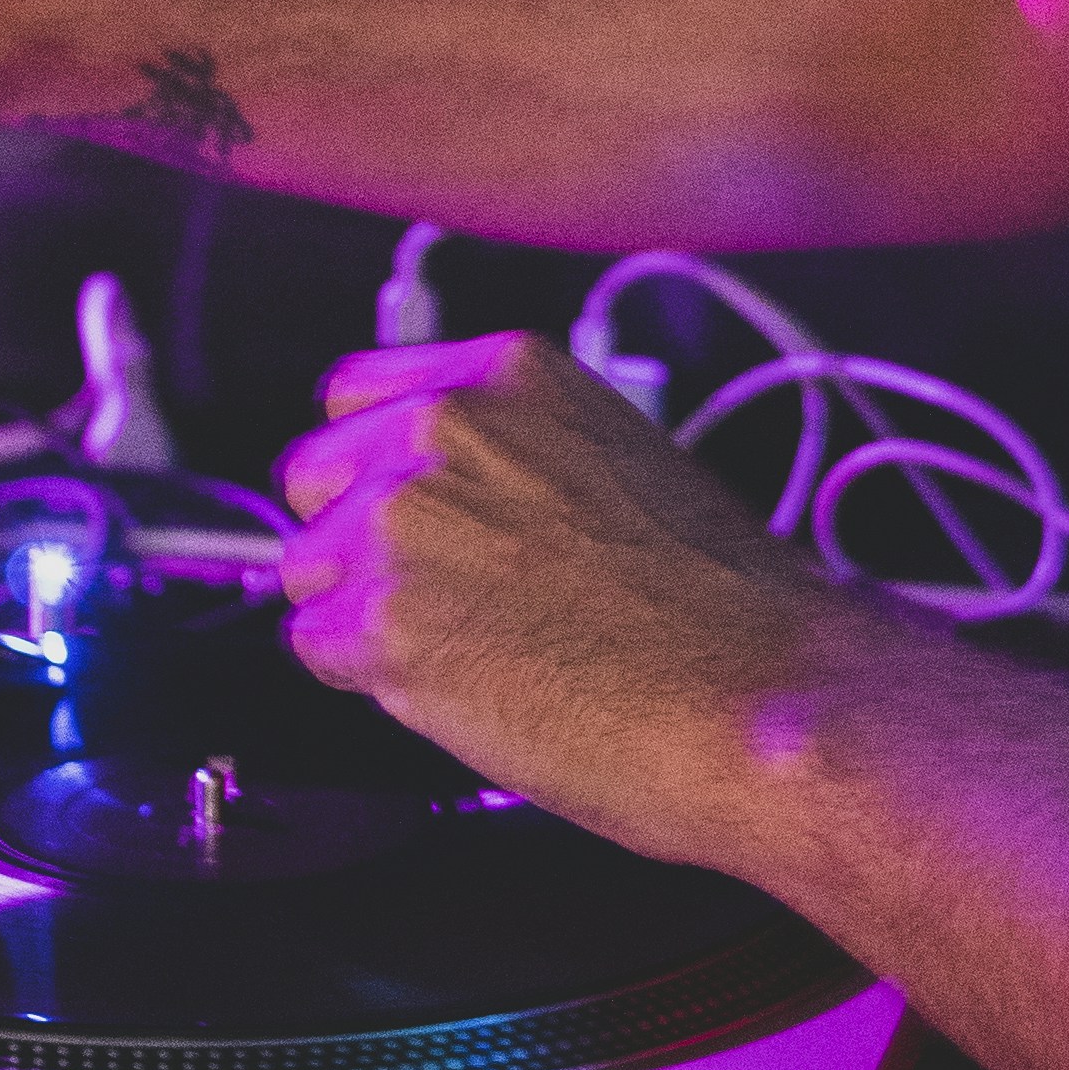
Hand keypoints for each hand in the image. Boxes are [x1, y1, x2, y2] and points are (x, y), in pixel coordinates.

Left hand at [277, 334, 831, 865]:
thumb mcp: (616, 458)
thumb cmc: (722, 604)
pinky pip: (318, 652)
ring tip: (470, 648)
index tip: (399, 503)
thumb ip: (510, 454)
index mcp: (505, 376)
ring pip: (307, 571)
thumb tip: (441, 491)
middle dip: (356, 537)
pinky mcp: (382, 626)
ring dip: (362, 615)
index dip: (374, 464)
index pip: (352, 393)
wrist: (761, 693)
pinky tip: (464, 687)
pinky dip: (372, 682)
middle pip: (312, 476)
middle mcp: (442, 430)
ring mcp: (403, 524)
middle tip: (441, 593)